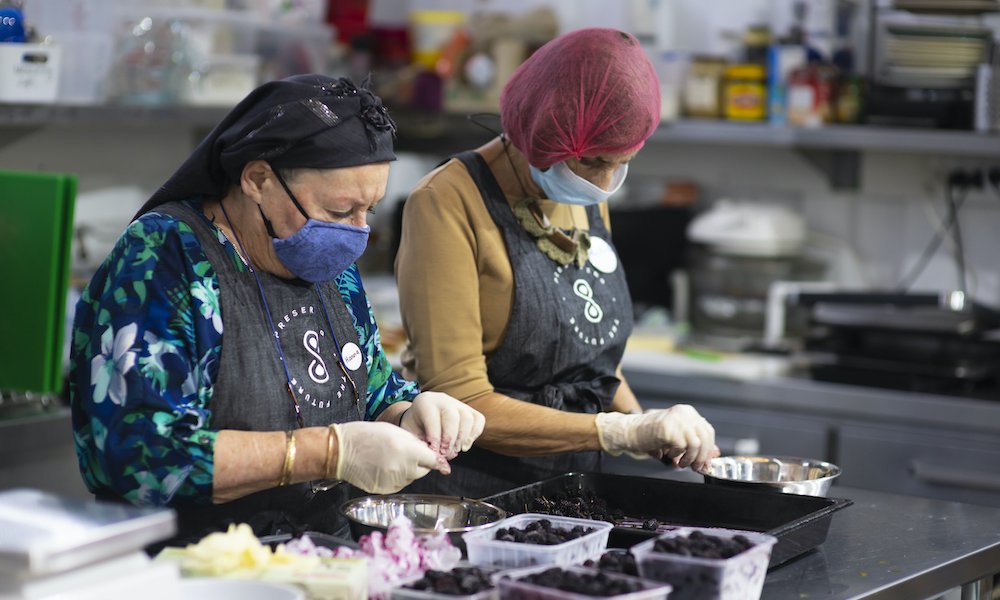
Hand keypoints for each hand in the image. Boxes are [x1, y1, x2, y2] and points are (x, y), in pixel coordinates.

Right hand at [331, 422, 439, 493]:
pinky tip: (385, 467)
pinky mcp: (385, 490)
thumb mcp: (395, 431)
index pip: (433, 460)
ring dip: (409, 470)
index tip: (444, 465)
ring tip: (392, 458)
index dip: (438, 461)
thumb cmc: (367, 435)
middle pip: (423, 471)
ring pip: (412, 478)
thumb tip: (428, 453)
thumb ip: (415, 443)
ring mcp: (393, 481)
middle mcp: (402, 468)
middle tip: (408, 454)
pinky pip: (400, 485)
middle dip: (421, 463)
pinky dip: (398, 478)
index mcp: (407, 450)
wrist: (341, 451)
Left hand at [400, 392, 485, 467]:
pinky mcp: (470, 410)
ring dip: (462, 439)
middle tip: (445, 454)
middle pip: (452, 417)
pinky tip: (464, 446)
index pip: (433, 418)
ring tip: (454, 451)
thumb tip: (436, 460)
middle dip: (449, 439)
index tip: (434, 454)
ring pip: (467, 418)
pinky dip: (474, 435)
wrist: (421, 416)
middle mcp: (443, 400)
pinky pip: (478, 420)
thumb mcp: (412, 434)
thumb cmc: (416, 427)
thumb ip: (421, 446)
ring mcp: (458, 404)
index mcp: (425, 403)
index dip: (435, 438)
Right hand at [595, 405, 716, 470]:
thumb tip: (714, 453)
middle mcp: (684, 413)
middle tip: (695, 467)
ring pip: (697, 445)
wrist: (630, 431)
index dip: (708, 449)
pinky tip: (670, 455)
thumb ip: (695, 443)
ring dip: (690, 458)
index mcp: (688, 412)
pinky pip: (683, 448)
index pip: (708, 431)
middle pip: (705, 438)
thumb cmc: (650, 434)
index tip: (704, 462)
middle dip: (702, 457)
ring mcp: (677, 420)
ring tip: (680, 463)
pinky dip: (677, 455)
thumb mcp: (676, 437)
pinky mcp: (669, 429)